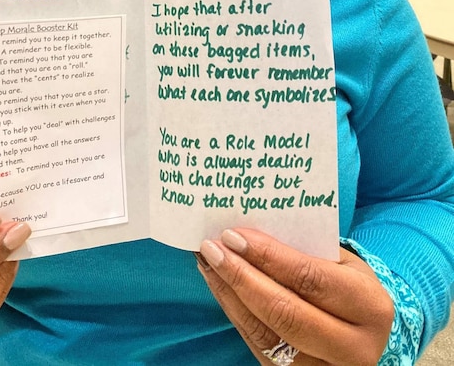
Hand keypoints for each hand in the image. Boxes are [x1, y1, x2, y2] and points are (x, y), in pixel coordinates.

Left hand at [197, 228, 392, 364]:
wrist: (371, 337)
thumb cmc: (350, 288)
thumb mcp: (344, 265)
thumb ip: (305, 251)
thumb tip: (248, 232)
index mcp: (368, 307)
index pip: (310, 278)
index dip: (268, 256)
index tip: (233, 235)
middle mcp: (353, 347)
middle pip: (285, 312)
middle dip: (241, 277)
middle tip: (212, 248)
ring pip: (266, 335)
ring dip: (229, 295)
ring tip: (208, 263)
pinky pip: (259, 346)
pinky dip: (235, 314)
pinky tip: (220, 287)